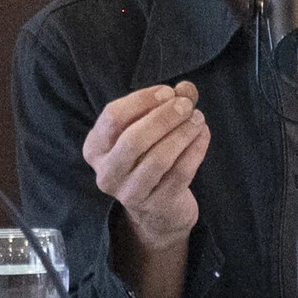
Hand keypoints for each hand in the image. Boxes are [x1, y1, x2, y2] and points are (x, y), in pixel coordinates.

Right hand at [81, 82, 208, 250]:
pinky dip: (195, 149)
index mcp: (95, 148)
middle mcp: (106, 173)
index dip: (143, 100)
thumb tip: (186, 89)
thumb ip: (167, 103)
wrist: (158, 209)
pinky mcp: (157, 205)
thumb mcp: (149, 128)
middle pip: (134, 139)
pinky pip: (180, 172)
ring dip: (183, 133)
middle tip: (187, 106)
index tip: (169, 92)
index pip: (113, 117)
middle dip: (164, 117)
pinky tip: (202, 135)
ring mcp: (130, 193)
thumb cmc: (148, 157)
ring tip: (198, 119)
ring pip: (158, 158)